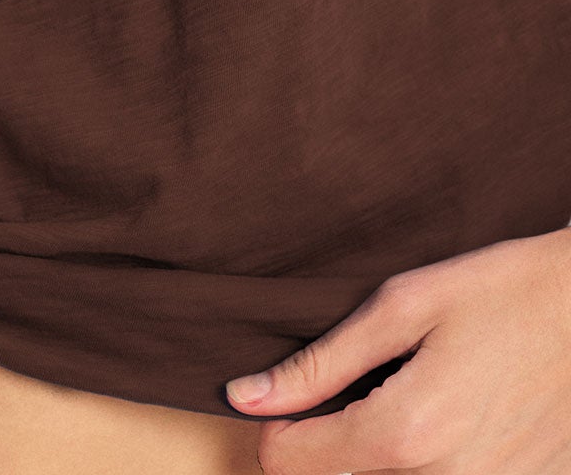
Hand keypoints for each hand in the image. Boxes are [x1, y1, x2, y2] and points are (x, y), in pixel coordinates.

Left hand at [223, 226, 570, 472]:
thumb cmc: (501, 291)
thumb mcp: (404, 305)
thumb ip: (320, 362)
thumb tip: (246, 398)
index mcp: (404, 435)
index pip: (288, 463)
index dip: (277, 423)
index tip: (295, 392)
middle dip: (332, 439)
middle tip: (362, 386)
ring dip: (382, 454)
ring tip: (411, 397)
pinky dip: (434, 460)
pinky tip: (453, 416)